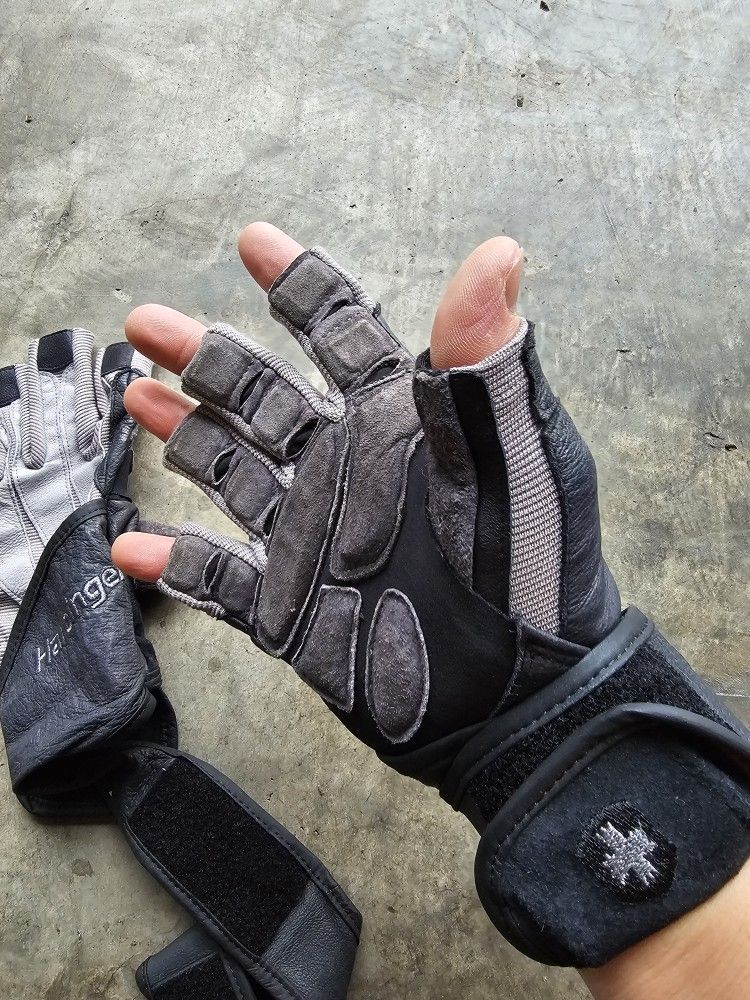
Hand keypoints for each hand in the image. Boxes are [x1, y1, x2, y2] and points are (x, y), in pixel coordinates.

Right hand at [112, 222, 618, 777]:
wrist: (520, 699)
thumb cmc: (531, 571)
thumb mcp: (518, 461)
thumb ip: (488, 367)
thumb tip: (497, 252)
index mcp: (398, 423)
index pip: (341, 333)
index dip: (298, 284)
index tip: (252, 239)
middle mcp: (346, 470)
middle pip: (262, 396)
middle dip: (207, 355)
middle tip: (147, 321)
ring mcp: (311, 537)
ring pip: (232, 472)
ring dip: (184, 435)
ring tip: (139, 397)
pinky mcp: (288, 609)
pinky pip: (217, 580)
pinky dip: (176, 564)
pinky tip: (132, 546)